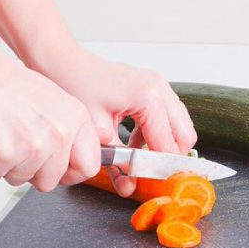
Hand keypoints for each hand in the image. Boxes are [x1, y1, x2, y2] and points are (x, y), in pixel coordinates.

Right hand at [0, 58, 101, 191]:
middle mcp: (59, 134)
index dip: (71, 173)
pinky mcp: (4, 156)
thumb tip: (77, 159)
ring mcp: (33, 147)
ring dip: (11, 166)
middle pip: (51, 181)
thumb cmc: (11, 87)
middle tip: (22, 148)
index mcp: (77, 120)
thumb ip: (71, 132)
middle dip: (35, 172)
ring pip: (22, 179)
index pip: (89, 166)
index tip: (61, 171)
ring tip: (6, 136)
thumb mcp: (57, 102)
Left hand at [34, 47, 196, 196]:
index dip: (162, 169)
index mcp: (149, 98)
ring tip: (138, 160)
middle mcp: (160, 89)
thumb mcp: (96, 132)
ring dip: (163, 145)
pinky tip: (133, 144)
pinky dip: (156, 134)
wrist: (63, 61)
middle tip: (150, 176)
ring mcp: (158, 85)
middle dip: (169, 158)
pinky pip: (167, 116)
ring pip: (179, 126)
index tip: (156, 186)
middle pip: (185, 136)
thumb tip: (129, 186)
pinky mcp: (152, 87)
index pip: (168, 145)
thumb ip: (117, 161)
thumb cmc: (75, 86)